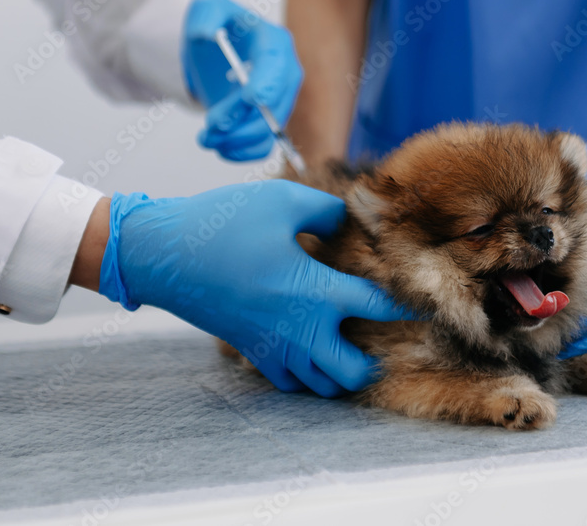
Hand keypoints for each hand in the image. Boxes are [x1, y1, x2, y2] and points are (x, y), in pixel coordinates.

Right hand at [97, 180, 409, 395]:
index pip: (379, 308)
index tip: (421, 302)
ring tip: (345, 342)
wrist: (166, 255)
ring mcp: (274, 346)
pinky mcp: (251, 350)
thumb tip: (349, 220)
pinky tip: (308, 345)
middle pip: (354, 372)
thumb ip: (327, 211)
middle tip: (377, 336)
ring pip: (322, 385)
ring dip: (340, 369)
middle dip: (373, 360)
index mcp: (317, 291)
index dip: (406, 306)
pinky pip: (289, 382)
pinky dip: (306, 374)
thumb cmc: (225, 223)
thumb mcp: (282, 200)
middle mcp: (300, 329)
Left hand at [182, 0, 302, 160]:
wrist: (215, 49)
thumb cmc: (217, 23)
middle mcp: (285, 74)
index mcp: (275, 43)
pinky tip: (219, 147)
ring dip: (237, 141)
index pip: (277, 66)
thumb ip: (206, 14)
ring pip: (268, 131)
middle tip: (210, 127)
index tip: (248, 100)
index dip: (266, 84)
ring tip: (205, 138)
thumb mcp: (207, 7)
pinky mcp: (268, 122)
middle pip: (274, 105)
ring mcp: (279, 101)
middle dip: (242, 120)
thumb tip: (205, 34)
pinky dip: (242, 153)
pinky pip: (263, 146)